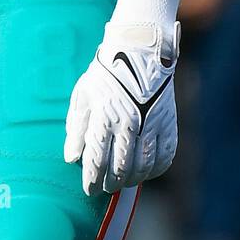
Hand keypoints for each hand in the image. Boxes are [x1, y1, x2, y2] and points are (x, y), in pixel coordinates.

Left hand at [64, 17, 179, 195]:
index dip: (92, 181)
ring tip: (122, 182)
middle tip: (105, 189)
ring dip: (132, 180)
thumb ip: (76, 129)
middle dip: (111, 184)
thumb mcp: (83, 95)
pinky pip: (165, 157)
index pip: (97, 161)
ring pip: (143, 167)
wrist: (139, 49)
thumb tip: (71, 159)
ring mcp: (152, 124)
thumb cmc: (105, 73)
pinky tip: (145, 172)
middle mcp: (130, 123)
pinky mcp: (168, 122)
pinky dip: (155, 170)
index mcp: (106, 116)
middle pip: (121, 169)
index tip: (89, 190)